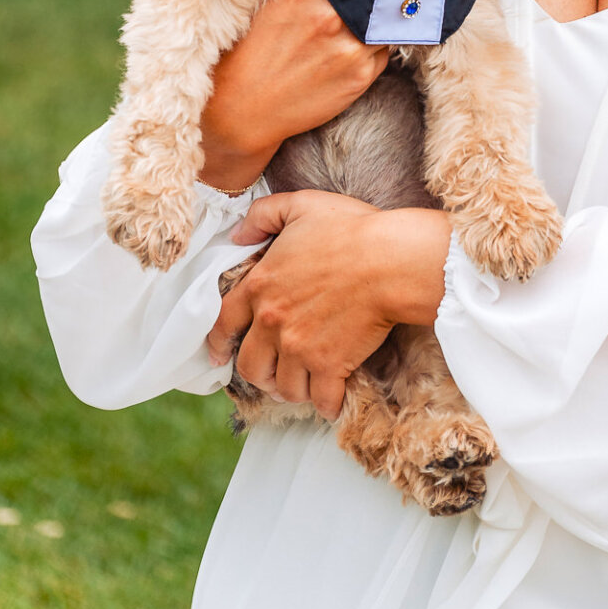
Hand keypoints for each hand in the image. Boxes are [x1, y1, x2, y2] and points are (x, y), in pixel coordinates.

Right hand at [199, 0, 391, 191]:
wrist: (242, 110)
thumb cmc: (249, 57)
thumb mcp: (271, 5)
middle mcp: (330, 15)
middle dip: (365, 0)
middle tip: (359, 7)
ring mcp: (349, 46)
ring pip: (380, 25)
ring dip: (373, 28)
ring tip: (350, 35)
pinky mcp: (360, 75)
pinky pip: (382, 53)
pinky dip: (373, 52)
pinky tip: (349, 57)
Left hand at [207, 191, 452, 418]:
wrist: (390, 260)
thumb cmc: (351, 229)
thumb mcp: (302, 205)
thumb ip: (263, 214)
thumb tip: (238, 234)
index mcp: (261, 285)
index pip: (224, 322)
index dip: (218, 341)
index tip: (218, 355)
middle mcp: (273, 322)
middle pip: (250, 366)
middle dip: (259, 374)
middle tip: (271, 374)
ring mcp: (300, 348)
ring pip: (285, 387)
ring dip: (293, 388)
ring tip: (303, 384)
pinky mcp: (330, 365)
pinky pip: (322, 400)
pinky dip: (326, 404)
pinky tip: (331, 399)